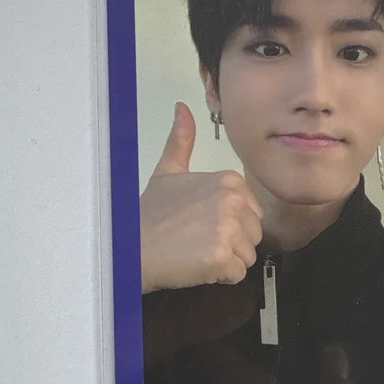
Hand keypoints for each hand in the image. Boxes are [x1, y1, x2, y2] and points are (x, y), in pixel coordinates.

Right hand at [140, 102, 263, 293]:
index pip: (251, 213)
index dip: (228, 224)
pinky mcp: (221, 257)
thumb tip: (182, 107)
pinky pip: (238, 274)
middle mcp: (233, 200)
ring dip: (226, 261)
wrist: (130, 248)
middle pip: (253, 234)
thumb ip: (182, 140)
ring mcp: (228, 229)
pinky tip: (197, 266)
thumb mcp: (167, 172)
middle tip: (197, 240)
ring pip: (247, 256)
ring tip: (197, 252)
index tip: (199, 224)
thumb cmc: (151, 215)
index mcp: (229, 180)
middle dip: (230, 244)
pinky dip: (220, 277)